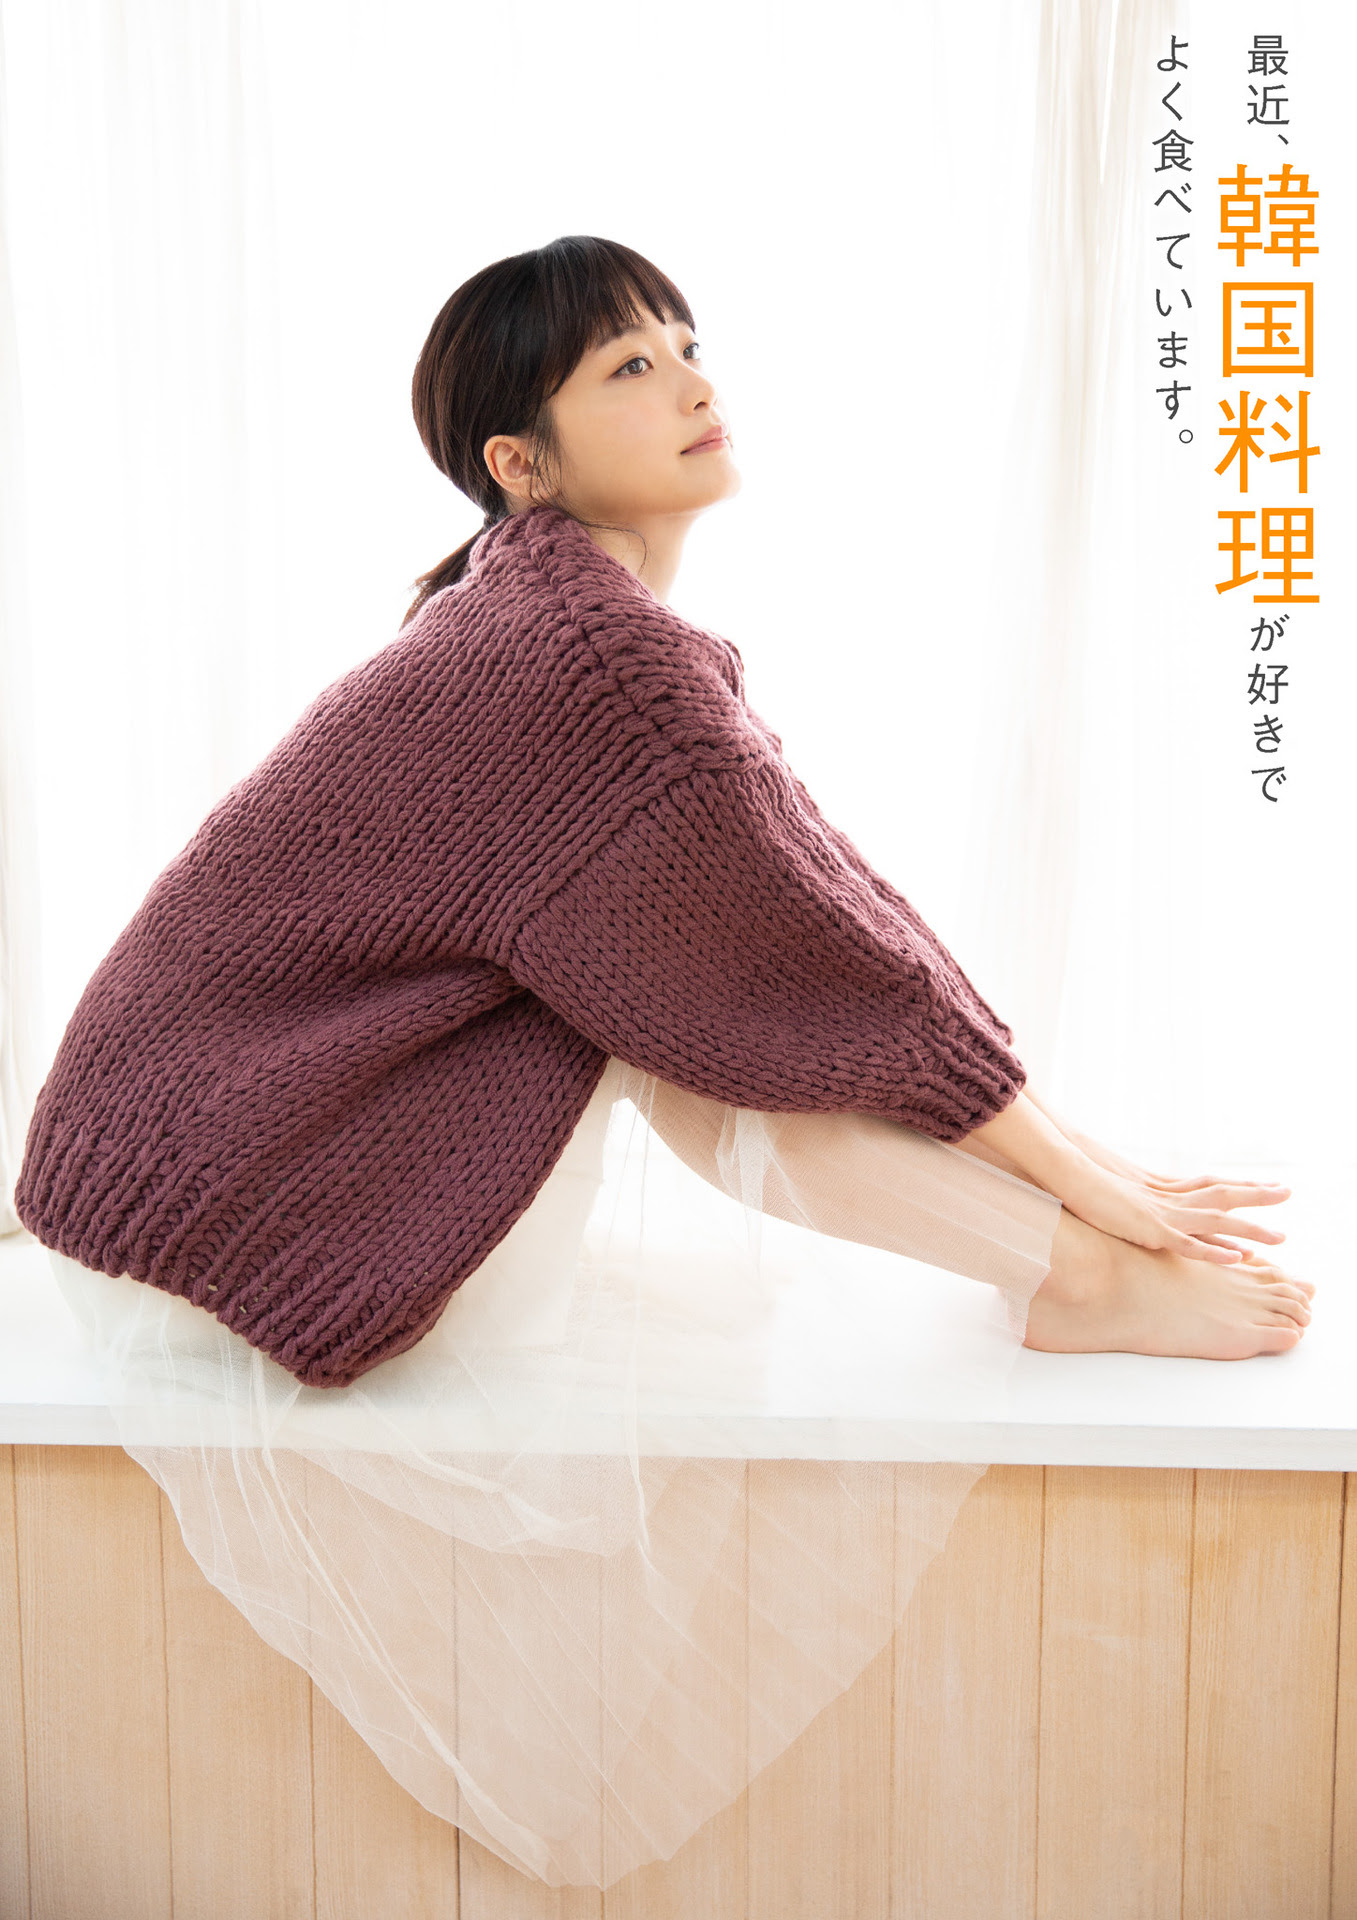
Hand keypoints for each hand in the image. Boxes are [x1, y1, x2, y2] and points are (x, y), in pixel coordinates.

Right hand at [1057, 1152, 1287, 1265]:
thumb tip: (1132, 1204)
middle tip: (1288, 1192)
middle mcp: (1168, 1197)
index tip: (1263, 1185)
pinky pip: (1189, 1242)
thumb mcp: (1111, 1190)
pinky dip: (1214, 1250)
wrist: (1066, 1174)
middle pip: (1222, 1193)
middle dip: (1256, 1193)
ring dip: (1249, 1229)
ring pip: (1217, 1220)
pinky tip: (1237, 1258)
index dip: (1237, 1185)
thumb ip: (1128, 1197)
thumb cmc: (1082, 1182)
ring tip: (1280, 1238)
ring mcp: (1162, 1213)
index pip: (1209, 1183)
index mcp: (1161, 1188)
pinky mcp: (1150, 1229)